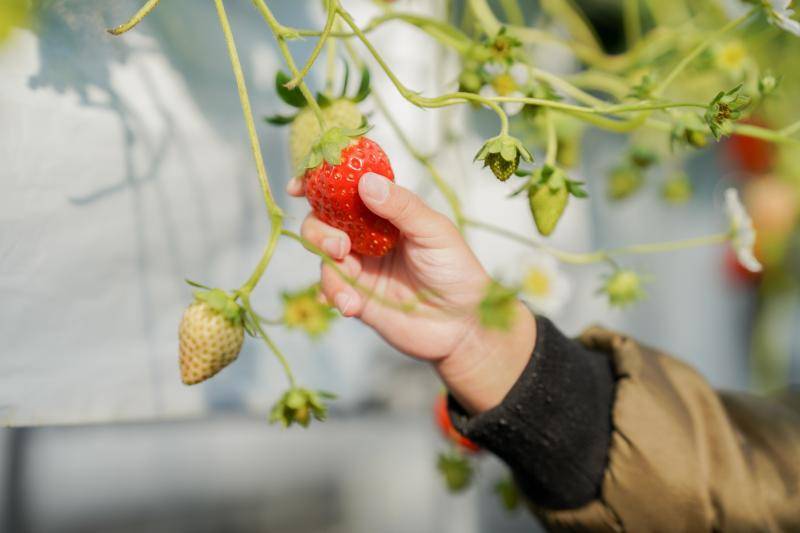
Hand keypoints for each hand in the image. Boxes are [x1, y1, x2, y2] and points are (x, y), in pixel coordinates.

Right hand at [289, 172, 535, 412]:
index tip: (298, 186)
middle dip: (319, 231)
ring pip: (323, 257)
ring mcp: (360, 267)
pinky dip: (333, 295)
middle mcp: (367, 236)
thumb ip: (402, 207)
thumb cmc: (457, 272)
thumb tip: (366, 182)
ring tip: (352, 288)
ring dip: (329, 270)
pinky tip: (350, 306)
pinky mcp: (356, 297)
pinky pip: (330, 290)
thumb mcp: (435, 232)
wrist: (464, 327)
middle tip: (340, 247)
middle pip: (323, 221)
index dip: (319, 184)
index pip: (347, 190)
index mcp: (387, 212)